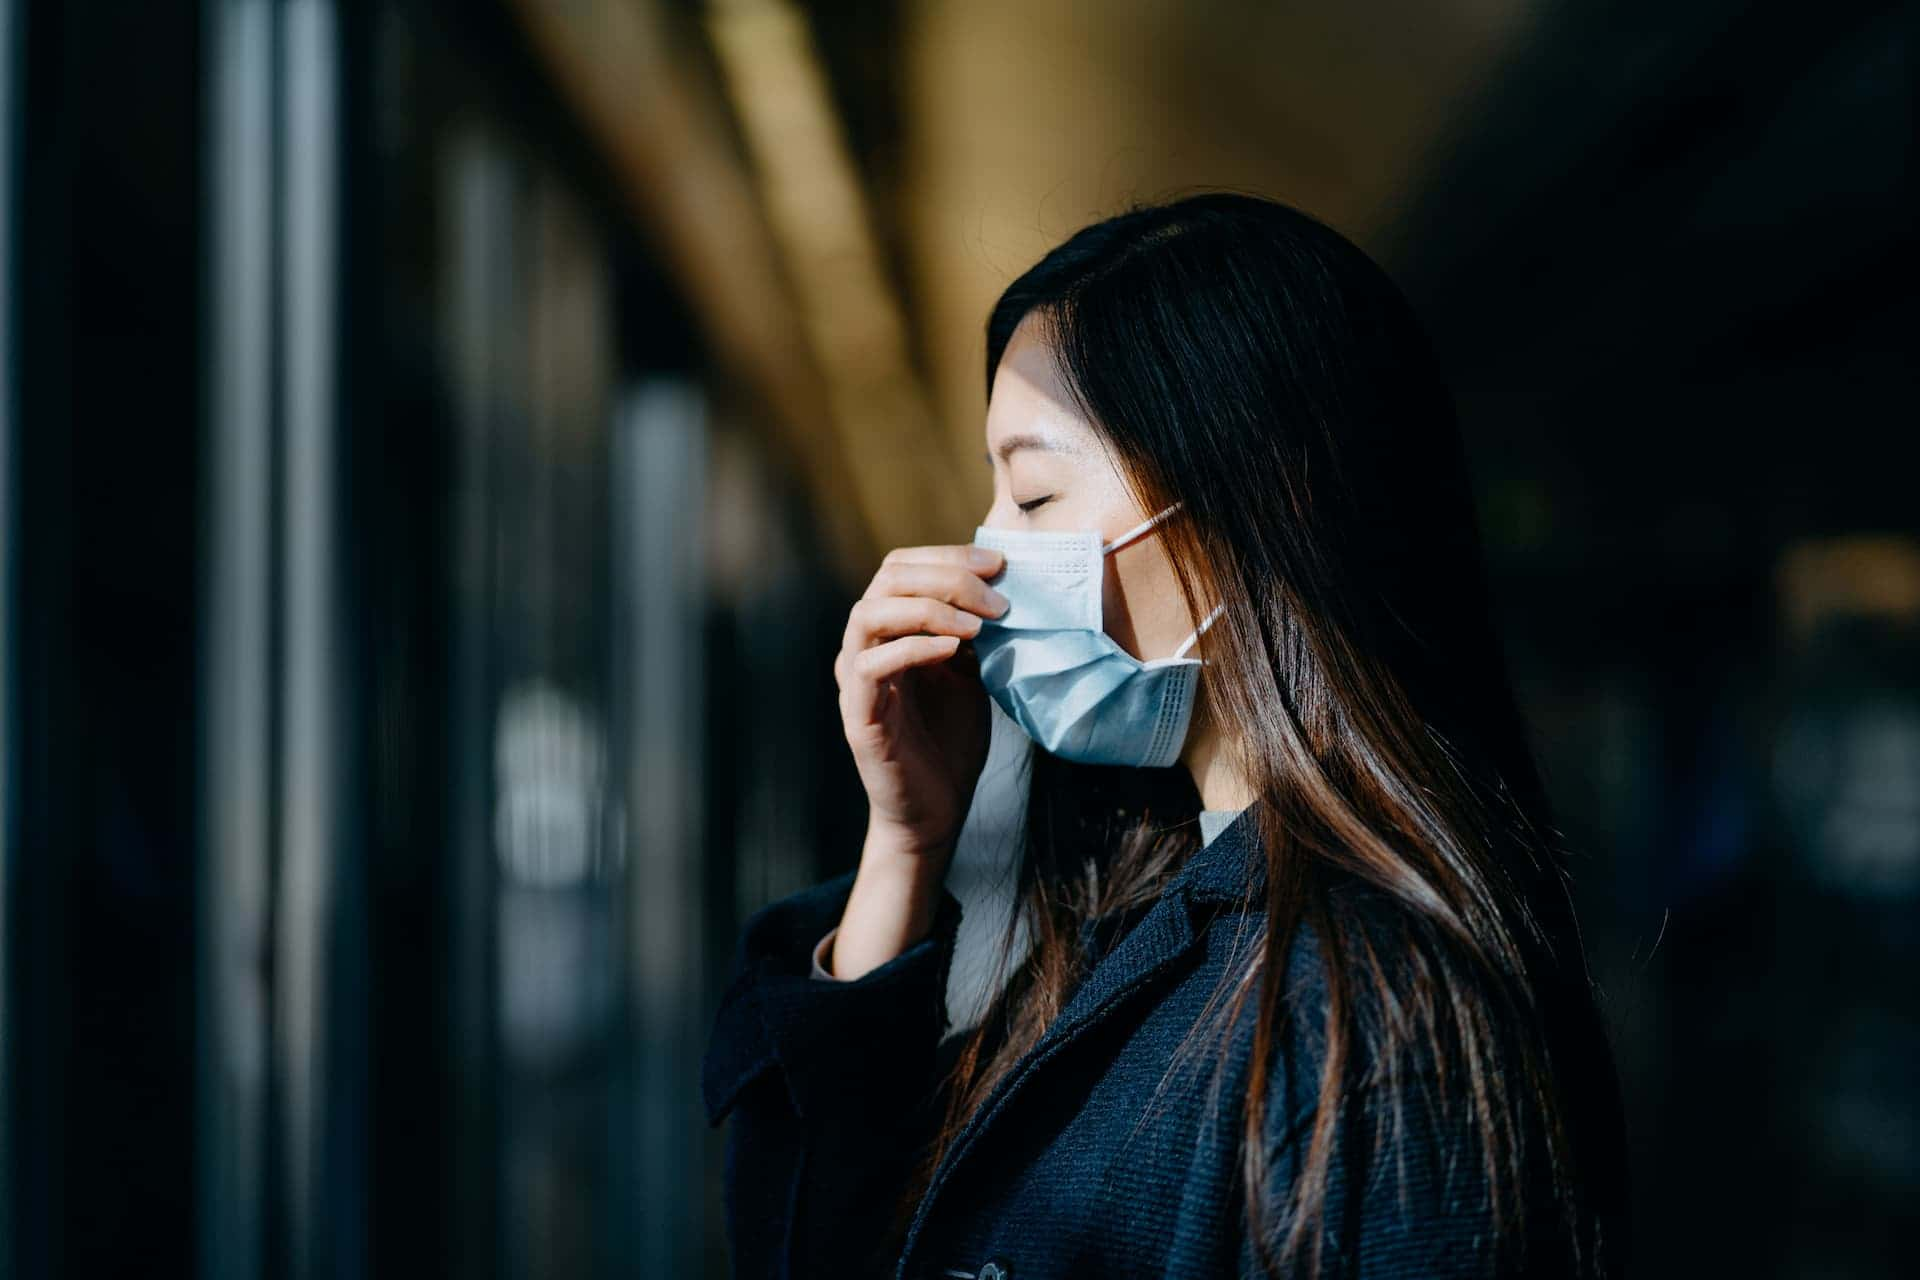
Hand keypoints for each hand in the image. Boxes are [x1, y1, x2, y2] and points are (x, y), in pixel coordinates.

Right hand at [834, 543, 1009, 865]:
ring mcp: (856, 679)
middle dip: (946, 576)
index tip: (999, 564)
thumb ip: (975, 631)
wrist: (937, 810)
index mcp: (889, 630)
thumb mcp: (973, 672)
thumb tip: (1004, 587)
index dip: (949, 555)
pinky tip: (953, 650)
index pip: (903, 566)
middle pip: (886, 578)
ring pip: (868, 613)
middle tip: (996, 598)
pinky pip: (870, 666)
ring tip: (977, 625)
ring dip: (929, 608)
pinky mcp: (858, 715)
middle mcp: (863, 645)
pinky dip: (913, 647)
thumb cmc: (951, 740)